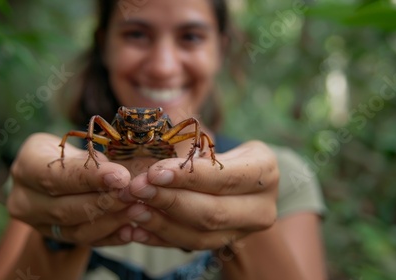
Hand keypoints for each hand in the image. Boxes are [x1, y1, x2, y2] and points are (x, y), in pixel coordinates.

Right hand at [7, 133, 132, 245]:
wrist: (57, 173)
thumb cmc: (72, 153)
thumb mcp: (78, 145)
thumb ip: (95, 160)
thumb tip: (125, 174)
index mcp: (26, 165)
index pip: (56, 176)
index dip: (90, 179)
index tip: (122, 177)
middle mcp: (23, 198)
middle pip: (65, 208)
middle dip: (105, 202)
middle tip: (135, 195)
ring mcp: (37, 223)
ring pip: (75, 230)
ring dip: (111, 221)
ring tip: (139, 210)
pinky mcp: (54, 237)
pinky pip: (84, 242)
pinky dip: (110, 236)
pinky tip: (131, 229)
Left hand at [120, 141, 278, 250]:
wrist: (243, 184)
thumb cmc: (224, 155)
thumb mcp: (216, 145)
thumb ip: (191, 150)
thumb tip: (156, 153)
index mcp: (264, 172)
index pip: (224, 178)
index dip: (187, 178)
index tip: (153, 174)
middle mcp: (262, 207)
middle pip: (212, 212)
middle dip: (168, 201)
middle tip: (135, 190)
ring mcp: (245, 231)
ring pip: (200, 235)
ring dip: (160, 223)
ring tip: (131, 209)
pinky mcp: (226, 244)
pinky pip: (190, 246)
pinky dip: (160, 239)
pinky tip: (135, 230)